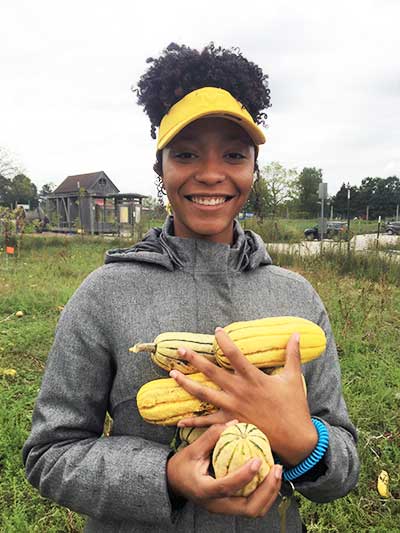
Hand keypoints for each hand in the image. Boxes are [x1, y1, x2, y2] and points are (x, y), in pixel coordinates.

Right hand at [167, 420, 282, 516]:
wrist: (174, 483)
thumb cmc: (182, 465)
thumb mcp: (192, 450)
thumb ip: (211, 437)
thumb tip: (233, 423)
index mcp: (204, 490)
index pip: (226, 487)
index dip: (243, 476)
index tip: (257, 460)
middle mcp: (217, 505)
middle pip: (249, 508)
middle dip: (267, 490)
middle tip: (277, 469)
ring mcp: (226, 509)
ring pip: (255, 510)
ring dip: (270, 493)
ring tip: (277, 472)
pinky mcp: (232, 507)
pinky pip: (253, 505)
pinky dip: (265, 493)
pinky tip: (270, 476)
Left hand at [170, 330, 317, 465]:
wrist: (295, 440)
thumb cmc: (294, 407)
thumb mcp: (293, 378)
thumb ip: (293, 354)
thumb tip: (297, 334)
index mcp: (254, 378)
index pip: (235, 354)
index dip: (224, 341)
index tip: (216, 330)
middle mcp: (239, 391)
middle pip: (212, 372)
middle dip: (194, 359)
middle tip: (180, 349)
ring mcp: (233, 408)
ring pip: (204, 394)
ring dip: (186, 384)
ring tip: (172, 375)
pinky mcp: (231, 424)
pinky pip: (208, 423)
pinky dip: (193, 422)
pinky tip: (179, 421)